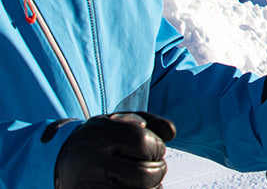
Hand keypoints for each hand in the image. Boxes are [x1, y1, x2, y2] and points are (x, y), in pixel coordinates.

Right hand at [55, 111, 175, 188]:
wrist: (58, 158)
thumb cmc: (99, 138)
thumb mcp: (119, 121)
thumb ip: (150, 122)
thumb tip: (172, 133)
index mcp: (100, 136)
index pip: (142, 142)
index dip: (157, 146)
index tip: (154, 148)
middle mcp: (93, 163)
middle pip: (144, 173)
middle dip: (158, 170)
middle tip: (153, 165)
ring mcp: (90, 186)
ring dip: (151, 186)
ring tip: (145, 178)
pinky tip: (138, 187)